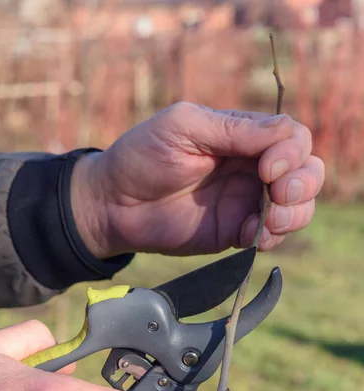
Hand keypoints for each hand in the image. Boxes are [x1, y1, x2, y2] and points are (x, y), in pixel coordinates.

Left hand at [72, 102, 324, 257]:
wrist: (112, 204)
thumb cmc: (141, 156)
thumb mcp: (183, 126)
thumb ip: (233, 129)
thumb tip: (285, 133)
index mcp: (241, 135)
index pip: (291, 138)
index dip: (291, 153)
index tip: (266, 169)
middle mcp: (249, 168)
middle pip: (305, 171)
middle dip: (303, 184)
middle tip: (279, 195)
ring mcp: (243, 201)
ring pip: (296, 206)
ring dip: (296, 214)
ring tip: (270, 221)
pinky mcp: (232, 232)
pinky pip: (269, 235)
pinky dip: (272, 237)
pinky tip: (254, 237)